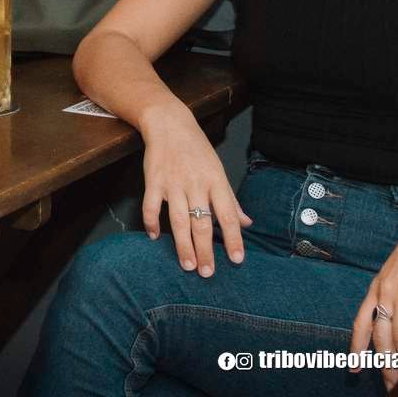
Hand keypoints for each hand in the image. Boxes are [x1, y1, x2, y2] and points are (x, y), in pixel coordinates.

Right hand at [139, 104, 251, 276]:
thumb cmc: (197, 149)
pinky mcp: (153, 181)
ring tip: (187, 265)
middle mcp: (196, 185)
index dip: (234, 239)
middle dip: (206, 250)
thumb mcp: (219, 171)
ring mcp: (173, 183)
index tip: (237, 260)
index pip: (228, 216)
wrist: (169, 124)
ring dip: (183, 245)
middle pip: (202, 223)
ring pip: (179, 220)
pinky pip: (151, 206)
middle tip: (207, 273)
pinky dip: (151, 222)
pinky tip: (153, 236)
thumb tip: (247, 223)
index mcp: (216, 182)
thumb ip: (231, 200)